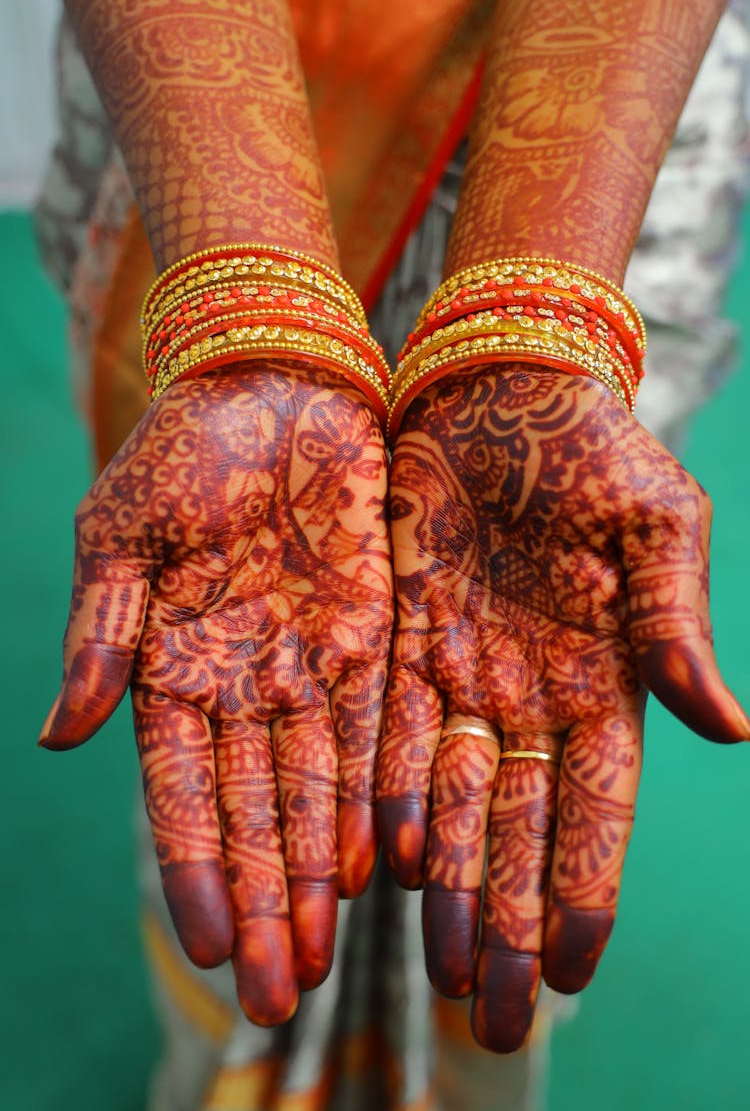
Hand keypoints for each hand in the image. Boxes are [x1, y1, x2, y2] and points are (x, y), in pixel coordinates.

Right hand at [40, 359, 392, 1024]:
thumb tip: (61, 735)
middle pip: (254, 814)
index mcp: (169, 669)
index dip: (196, 869)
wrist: (273, 384)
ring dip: (318, 875)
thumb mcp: (121, 538)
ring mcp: (309, 668)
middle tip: (275, 995)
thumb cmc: (182, 451)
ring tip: (325, 956)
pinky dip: (374, 797)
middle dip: (263, 902)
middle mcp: (242, 686)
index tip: (208, 945)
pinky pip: (375, 733)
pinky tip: (381, 862)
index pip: (181, 793)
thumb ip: (100, 636)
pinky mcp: (374, 639)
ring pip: (314, 792)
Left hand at [377, 365, 747, 1051]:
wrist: (504, 386)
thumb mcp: (658, 528)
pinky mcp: (401, 639)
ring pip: (452, 798)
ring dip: (448, 883)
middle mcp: (529, 694)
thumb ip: (676, 629)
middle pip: (518, 828)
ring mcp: (462, 672)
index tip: (568, 969)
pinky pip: (389, 732)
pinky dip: (388, 794)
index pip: (594, 808)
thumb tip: (730, 732)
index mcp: (602, 678)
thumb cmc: (596, 450)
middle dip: (507, 921)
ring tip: (437, 969)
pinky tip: (383, 861)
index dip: (580, 887)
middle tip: (492, 1019)